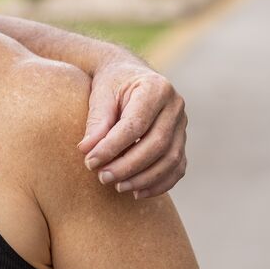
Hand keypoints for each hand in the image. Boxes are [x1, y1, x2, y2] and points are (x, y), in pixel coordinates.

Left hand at [78, 59, 186, 197]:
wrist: (130, 75)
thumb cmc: (112, 84)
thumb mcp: (100, 95)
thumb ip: (96, 121)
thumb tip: (87, 150)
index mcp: (155, 87)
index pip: (135, 124)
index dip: (112, 147)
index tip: (90, 162)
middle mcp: (175, 106)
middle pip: (157, 144)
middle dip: (128, 166)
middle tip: (102, 177)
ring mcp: (182, 124)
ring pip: (171, 159)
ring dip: (144, 178)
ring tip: (118, 187)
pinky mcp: (181, 140)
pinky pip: (178, 167)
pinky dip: (160, 184)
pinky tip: (138, 193)